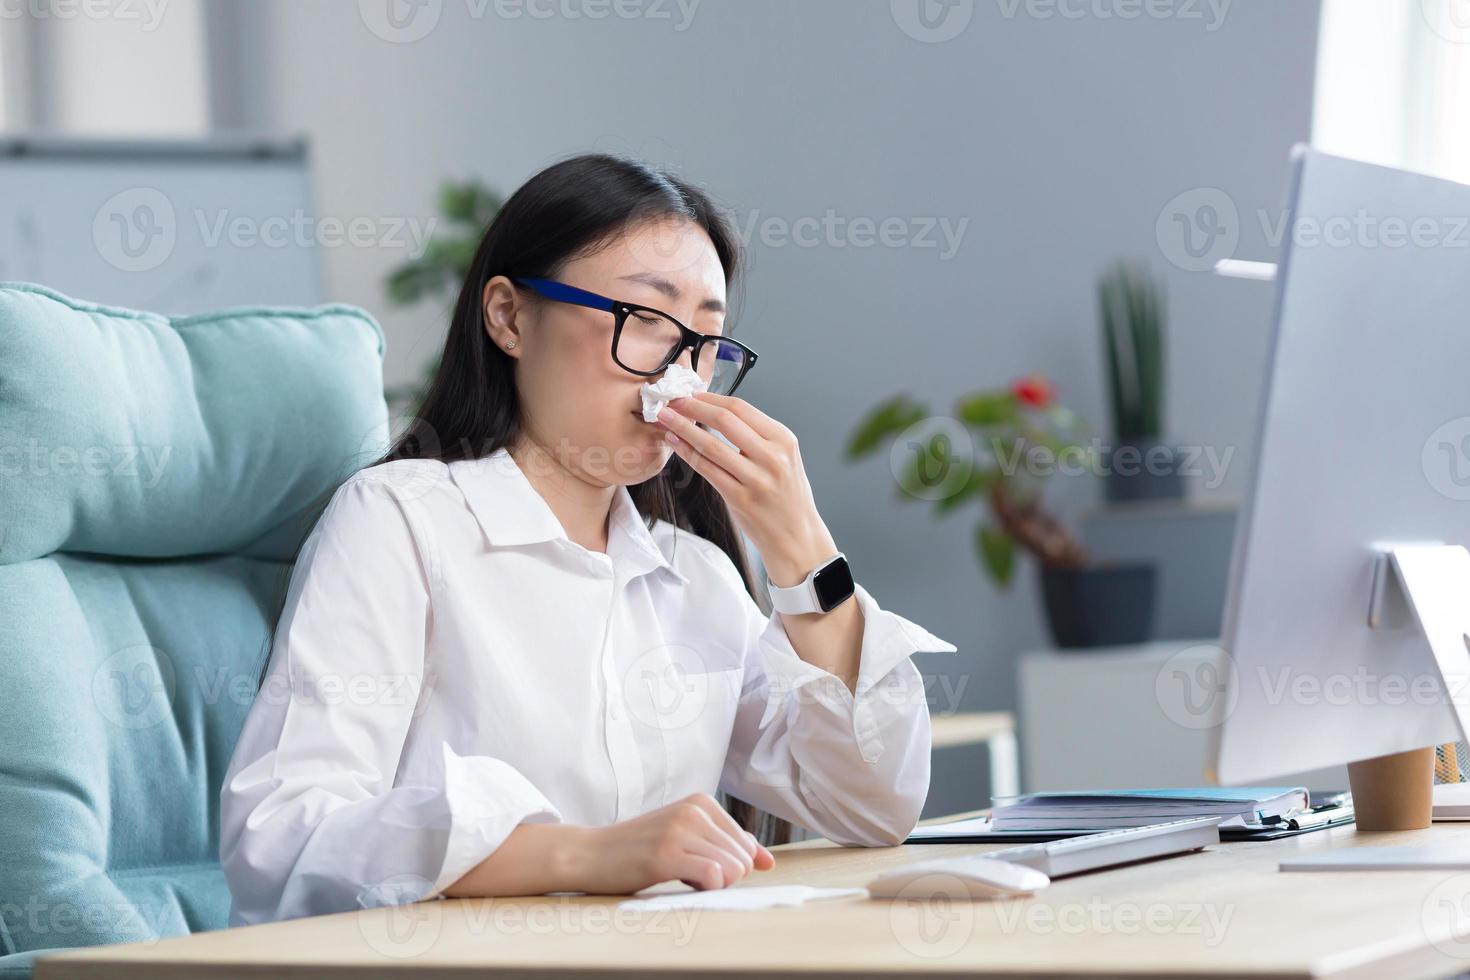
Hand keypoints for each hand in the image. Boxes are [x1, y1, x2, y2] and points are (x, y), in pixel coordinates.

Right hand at [569, 793, 775, 893]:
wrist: (590, 853)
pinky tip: (685, 884)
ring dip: (714, 885)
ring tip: (683, 877)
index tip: (700, 865)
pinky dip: (708, 888)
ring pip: (732, 869)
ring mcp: (679, 830)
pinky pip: (714, 877)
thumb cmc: (640, 848)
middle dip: (724, 876)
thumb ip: (727, 844)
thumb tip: (767, 862)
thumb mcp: (686, 836)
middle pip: (743, 858)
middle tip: (689, 873)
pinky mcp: (666, 854)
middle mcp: (694, 811)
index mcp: (702, 802)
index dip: (730, 865)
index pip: (746, 844)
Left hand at [655, 392, 838, 586]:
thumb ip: (757, 436)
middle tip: (672, 400)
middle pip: (725, 420)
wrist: (797, 537)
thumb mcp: (784, 458)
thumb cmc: (787, 496)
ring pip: (711, 445)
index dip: (711, 398)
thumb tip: (717, 412)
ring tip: (665, 418)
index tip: (691, 393)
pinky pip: (707, 470)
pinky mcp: (740, 499)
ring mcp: (756, 479)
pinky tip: (675, 443)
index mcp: (784, 439)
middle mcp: (773, 457)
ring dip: (683, 428)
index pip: (741, 408)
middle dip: (693, 407)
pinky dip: (687, 453)